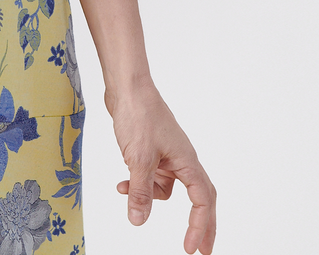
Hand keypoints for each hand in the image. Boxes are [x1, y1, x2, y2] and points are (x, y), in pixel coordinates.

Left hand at [108, 82, 215, 253]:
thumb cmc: (139, 115)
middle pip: (198, 197)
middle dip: (198, 224)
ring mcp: (169, 154)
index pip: (203, 201)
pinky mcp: (154, 149)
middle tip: (199, 249)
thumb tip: (139, 221)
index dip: (200, 226)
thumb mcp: (138, 159)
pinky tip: (122, 183)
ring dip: (151, 196)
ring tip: (130, 196)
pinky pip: (153, 175)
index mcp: (187, 162)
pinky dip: (140, 182)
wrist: (126, 87)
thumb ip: (141, 191)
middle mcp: (182, 159)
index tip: (191, 248)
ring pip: (169, 186)